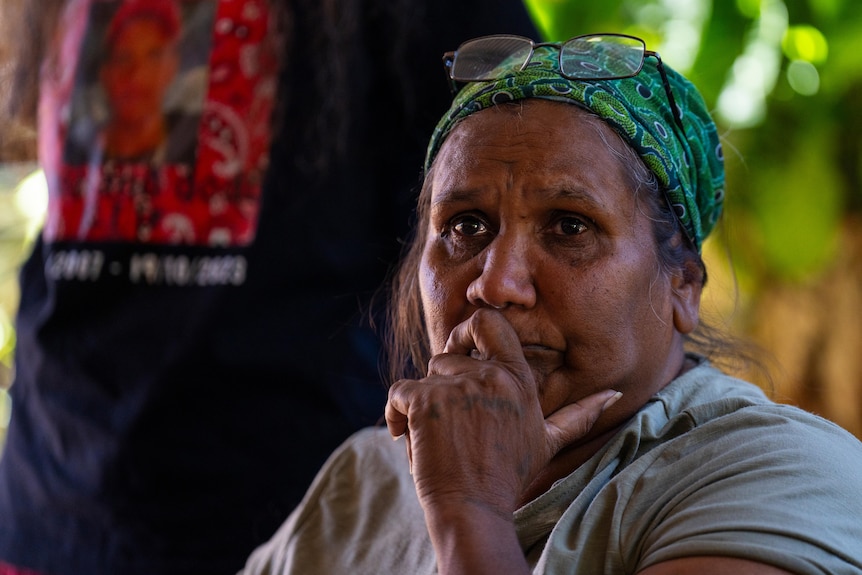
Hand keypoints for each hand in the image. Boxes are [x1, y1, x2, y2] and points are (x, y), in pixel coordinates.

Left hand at [386, 308, 618, 516]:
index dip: (466, 331)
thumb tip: (613, 395)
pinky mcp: (425, 402)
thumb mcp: (548, 441)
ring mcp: (456, 387)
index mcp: (517, 378)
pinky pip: (397, 392)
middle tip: (448, 420)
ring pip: (422, 375)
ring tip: (434, 437)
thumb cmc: (509, 475)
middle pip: (447, 354)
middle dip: (441, 384)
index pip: (488, 321)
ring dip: (420, 405)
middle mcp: (489, 376)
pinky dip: (394, 414)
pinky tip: (404, 435)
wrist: (474, 508)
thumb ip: (580, 415)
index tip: (460, 352)